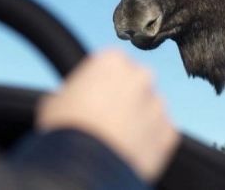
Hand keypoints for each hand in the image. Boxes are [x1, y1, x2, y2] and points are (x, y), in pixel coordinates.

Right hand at [36, 49, 179, 182]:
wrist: (85, 165)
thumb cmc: (66, 129)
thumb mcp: (55, 100)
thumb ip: (72, 91)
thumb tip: (70, 100)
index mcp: (112, 60)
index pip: (112, 64)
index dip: (101, 83)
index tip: (94, 97)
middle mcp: (141, 76)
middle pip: (135, 84)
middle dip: (125, 98)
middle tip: (107, 119)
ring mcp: (158, 104)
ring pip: (150, 109)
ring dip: (139, 120)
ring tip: (117, 139)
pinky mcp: (169, 132)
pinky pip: (161, 134)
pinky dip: (150, 142)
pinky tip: (130, 150)